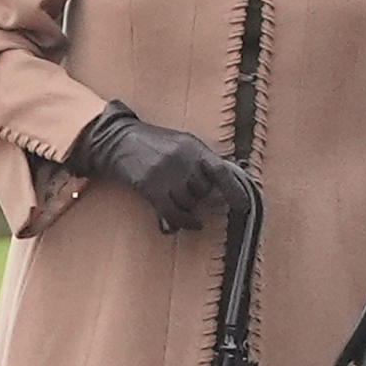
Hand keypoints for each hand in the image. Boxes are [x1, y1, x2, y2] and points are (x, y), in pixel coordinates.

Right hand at [67, 101, 248, 231]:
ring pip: (189, 203)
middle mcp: (183, 160)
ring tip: (183, 201)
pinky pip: (173, 213)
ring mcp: (166, 175)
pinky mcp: (151, 188)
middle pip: (203, 190)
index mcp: (194, 147)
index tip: (244, 205)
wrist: (121, 141)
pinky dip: (183, 222)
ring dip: (189, 207)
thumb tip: (231, 178)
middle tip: (191, 191)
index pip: (221, 171)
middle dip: (201, 195)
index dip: (235, 190)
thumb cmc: (157, 143)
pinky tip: (190, 224)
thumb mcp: (184, 143)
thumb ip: (203, 160)